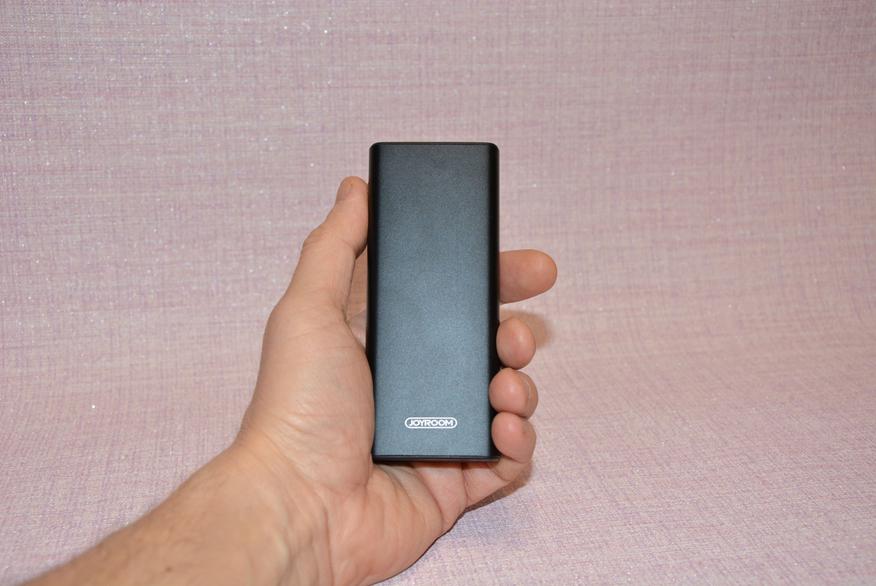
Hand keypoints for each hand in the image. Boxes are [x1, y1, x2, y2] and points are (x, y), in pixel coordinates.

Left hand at [237, 177, 556, 583]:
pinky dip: (519, 442)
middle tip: (518, 333)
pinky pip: (509, 458)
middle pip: (486, 346)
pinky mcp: (456, 479)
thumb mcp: (307, 311)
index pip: (449, 300)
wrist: (301, 504)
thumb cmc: (296, 409)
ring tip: (504, 386)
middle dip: (517, 332)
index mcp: (385, 341)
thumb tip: (355, 190)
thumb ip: (335, 246)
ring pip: (506, 397)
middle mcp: (414, 385)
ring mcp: (438, 433)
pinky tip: (504, 430)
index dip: (490, 280)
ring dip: (520, 385)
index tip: (525, 267)